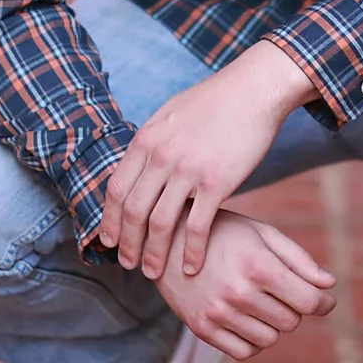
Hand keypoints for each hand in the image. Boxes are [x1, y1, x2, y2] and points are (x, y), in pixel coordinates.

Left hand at [100, 41, 316, 277]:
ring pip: (160, 223)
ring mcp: (187, 170)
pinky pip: (197, 225)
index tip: (108, 241)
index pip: (116, 189)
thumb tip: (139, 163)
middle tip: (127, 264)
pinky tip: (191, 268)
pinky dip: (191, 251)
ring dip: (153, 254)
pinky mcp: (216, 182)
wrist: (254, 89)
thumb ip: (153, 141)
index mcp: (146, 139)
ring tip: (153, 273)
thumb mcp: (171, 114)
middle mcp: (161, 156)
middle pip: (133, 211)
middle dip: (127, 243)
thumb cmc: (216, 101)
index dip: (109, 220)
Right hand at [154, 210, 336, 358]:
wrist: (167, 239)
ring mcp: (218, 313)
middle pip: (291, 322)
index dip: (322, 304)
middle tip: (280, 293)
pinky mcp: (201, 328)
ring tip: (260, 303)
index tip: (323, 301)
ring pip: (270, 339)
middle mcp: (239, 293)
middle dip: (293, 309)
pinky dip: (252, 340)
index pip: (308, 302)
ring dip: (272, 325)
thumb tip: (329, 286)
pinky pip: (244, 352)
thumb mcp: (262, 234)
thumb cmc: (224, 233)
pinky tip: (246, 320)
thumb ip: (298, 260)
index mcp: (259, 266)